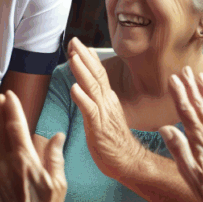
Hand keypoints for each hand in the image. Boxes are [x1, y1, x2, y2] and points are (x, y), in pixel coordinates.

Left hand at [67, 37, 145, 178]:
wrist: (128, 161)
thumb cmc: (113, 139)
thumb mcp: (104, 113)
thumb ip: (97, 96)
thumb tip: (86, 81)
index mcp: (107, 98)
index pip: (98, 73)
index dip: (87, 57)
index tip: (77, 43)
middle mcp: (107, 102)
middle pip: (96, 74)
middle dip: (84, 57)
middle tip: (74, 41)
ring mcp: (104, 114)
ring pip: (93, 88)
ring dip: (82, 72)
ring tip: (74, 57)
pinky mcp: (99, 128)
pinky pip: (90, 111)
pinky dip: (82, 99)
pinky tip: (74, 88)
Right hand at [160, 67, 202, 201]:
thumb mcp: (187, 173)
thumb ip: (178, 149)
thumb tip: (166, 128)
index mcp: (200, 142)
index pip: (187, 112)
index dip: (179, 94)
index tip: (172, 80)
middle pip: (201, 105)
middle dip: (191, 86)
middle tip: (183, 70)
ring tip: (198, 75)